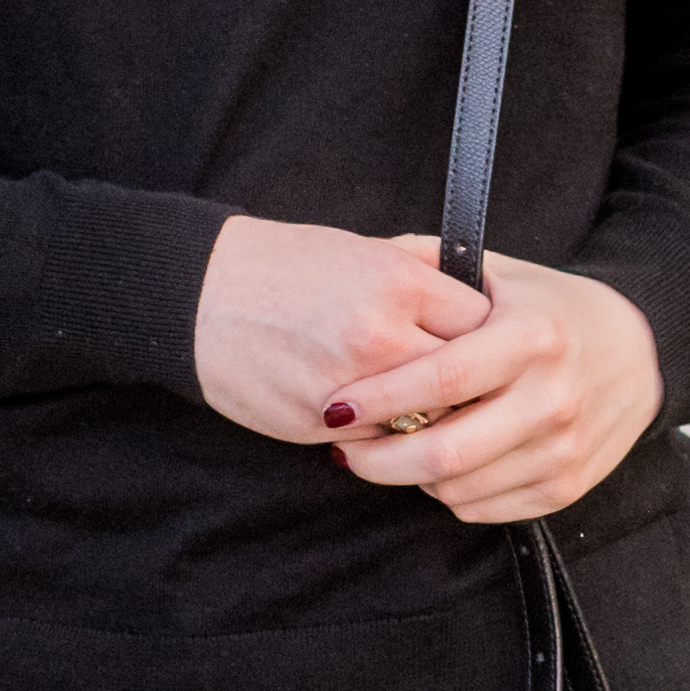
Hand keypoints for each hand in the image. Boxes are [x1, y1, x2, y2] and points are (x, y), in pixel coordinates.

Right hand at [194, 212, 492, 445]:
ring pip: (428, 421)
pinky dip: (387, 435)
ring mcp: (352, 384)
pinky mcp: (322, 423)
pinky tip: (379, 418)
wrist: (200, 295)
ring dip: (432, 420)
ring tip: (431, 409)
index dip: (489, 338)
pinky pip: (381, 440)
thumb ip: (423, 279)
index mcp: (399, 282)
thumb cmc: (283, 266)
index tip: (489, 346)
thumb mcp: (363, 250)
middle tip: (478, 390)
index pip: (483, 324)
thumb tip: (480, 306)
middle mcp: (382, 335)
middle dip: (472, 388)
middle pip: (465, 380)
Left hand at [325, 246, 666, 527]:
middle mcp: (553, 398)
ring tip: (389, 452)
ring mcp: (563, 450)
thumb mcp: (502, 273)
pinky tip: (438, 466)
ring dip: (409, 477)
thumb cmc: (551, 308)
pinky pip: (482, 509)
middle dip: (378, 460)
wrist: (641, 353)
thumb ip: (433, 263)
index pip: (442, 380)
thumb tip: (363, 258)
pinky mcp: (567, 487)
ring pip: (457, 489)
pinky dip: (447, 494)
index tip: (336, 406)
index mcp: (533, 337)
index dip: (381, 399)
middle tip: (345, 449)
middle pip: (445, 453)